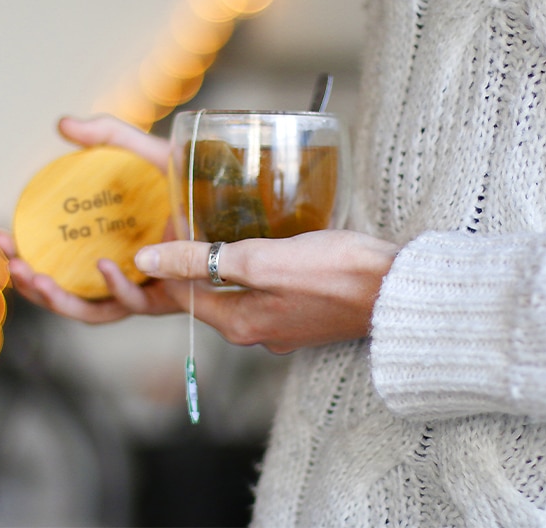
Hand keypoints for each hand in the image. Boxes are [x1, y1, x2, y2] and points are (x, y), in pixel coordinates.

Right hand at [0, 114, 182, 322]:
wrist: (237, 198)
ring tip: (33, 275)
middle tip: (11, 260)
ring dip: (57, 298)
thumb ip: (108, 136)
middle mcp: (119, 271)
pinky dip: (114, 287)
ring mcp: (140, 288)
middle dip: (29, 283)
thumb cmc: (194, 182)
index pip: (54, 259)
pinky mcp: (166, 298)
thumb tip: (62, 124)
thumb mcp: (147, 153)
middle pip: (64, 290)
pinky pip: (133, 302)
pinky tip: (103, 265)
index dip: (22, 253)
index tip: (0, 236)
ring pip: (90, 309)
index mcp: (105, 245)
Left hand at [134, 231, 399, 353]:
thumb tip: (146, 259)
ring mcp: (279, 324)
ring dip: (214, 261)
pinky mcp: (300, 311)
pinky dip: (243, 266)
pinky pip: (257, 290)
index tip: (171, 215)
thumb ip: (201, 260)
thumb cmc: (336, 272)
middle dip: (186, 258)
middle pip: (203, 293)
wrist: (399, 289)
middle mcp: (254, 331)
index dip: (165, 254)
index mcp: (238, 324)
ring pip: (230, 291)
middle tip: (185, 215)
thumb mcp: (260, 261)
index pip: (178, 292)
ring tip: (211, 222)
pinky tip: (252, 242)